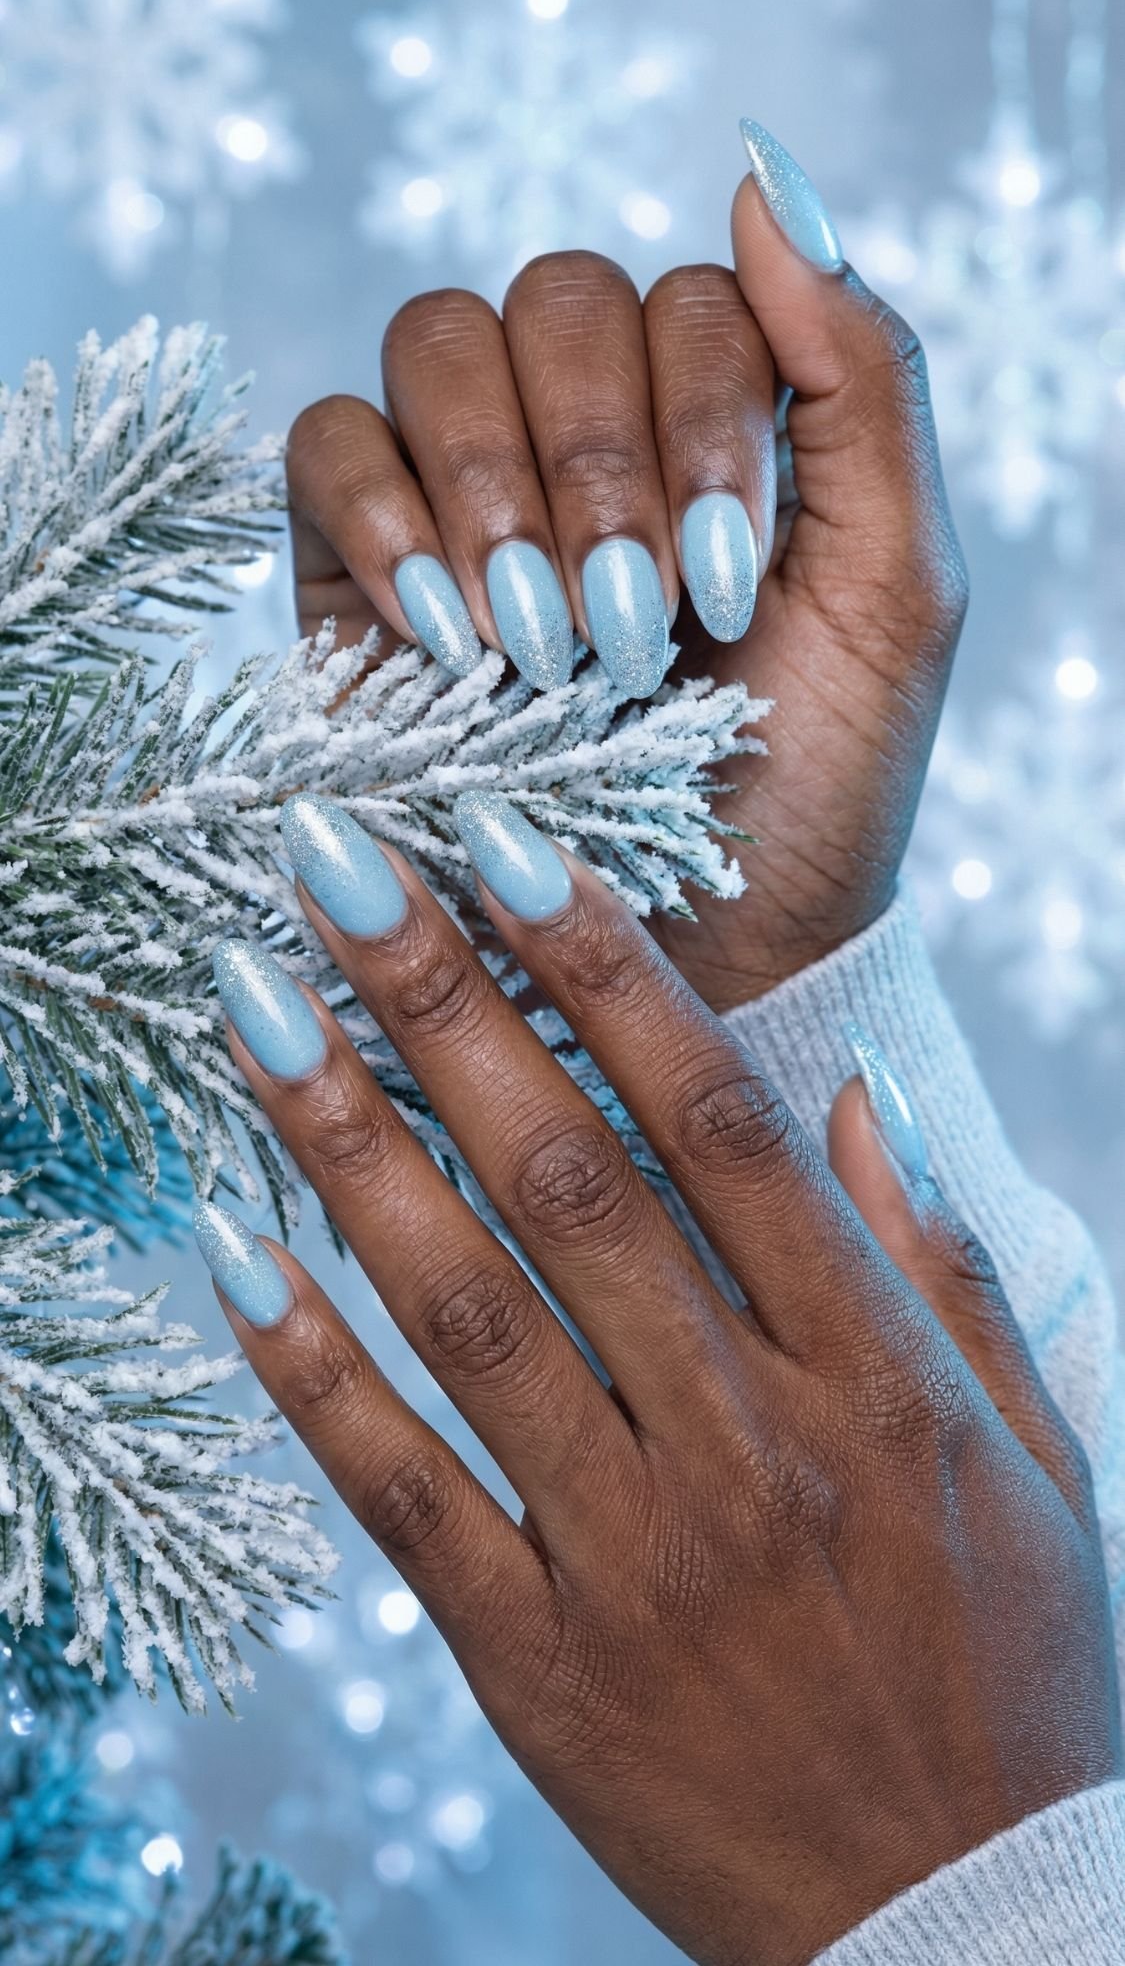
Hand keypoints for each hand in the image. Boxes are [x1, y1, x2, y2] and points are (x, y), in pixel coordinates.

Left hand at [196, 793, 1119, 1965]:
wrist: (964, 1927)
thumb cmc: (1009, 1668)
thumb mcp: (1032, 1457)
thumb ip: (938, 1269)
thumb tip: (853, 1103)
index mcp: (877, 1377)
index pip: (724, 1122)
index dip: (611, 968)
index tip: (509, 845)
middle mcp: (753, 1445)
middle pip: (574, 1181)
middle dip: (444, 1006)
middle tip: (336, 866)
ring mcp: (637, 1557)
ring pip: (472, 1313)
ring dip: (349, 1148)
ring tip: (255, 1009)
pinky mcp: (538, 1667)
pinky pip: (408, 1495)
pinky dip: (315, 1373)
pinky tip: (237, 1256)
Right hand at [285, 124, 968, 1012]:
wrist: (693, 954)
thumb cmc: (805, 791)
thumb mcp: (895, 591)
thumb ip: (866, 383)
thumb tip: (762, 178)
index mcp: (719, 420)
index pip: (690, 299)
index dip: (703, 419)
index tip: (726, 587)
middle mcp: (587, 430)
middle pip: (557, 296)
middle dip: (599, 463)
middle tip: (631, 623)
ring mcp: (461, 484)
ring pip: (437, 342)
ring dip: (497, 487)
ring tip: (543, 641)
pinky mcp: (350, 558)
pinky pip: (326, 443)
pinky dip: (382, 518)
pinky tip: (444, 630)